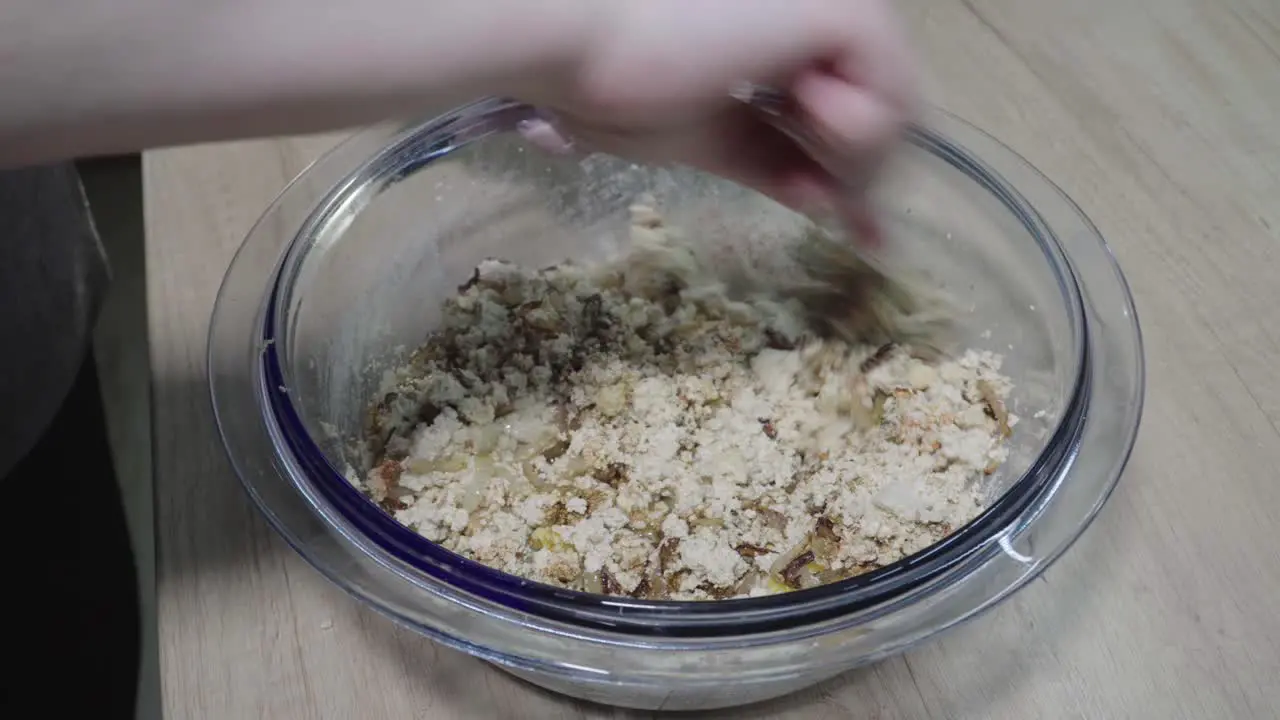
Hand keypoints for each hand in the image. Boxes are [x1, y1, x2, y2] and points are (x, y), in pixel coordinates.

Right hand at [522, 0, 916, 230]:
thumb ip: (772, 162)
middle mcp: (812, 12)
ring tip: (800, 159)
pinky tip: (796, 114)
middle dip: (865, 173)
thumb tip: (825, 203)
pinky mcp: (839, 11)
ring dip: (854, 158)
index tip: (867, 234)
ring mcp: (831, 1)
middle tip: (852, 224)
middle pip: (883, 104)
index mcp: (781, 32)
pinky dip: (853, 136)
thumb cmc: (616, 82)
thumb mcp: (711, 138)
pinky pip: (889, 95)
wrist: (576, 42)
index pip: (850, 102)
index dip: (859, 168)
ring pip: (895, 103)